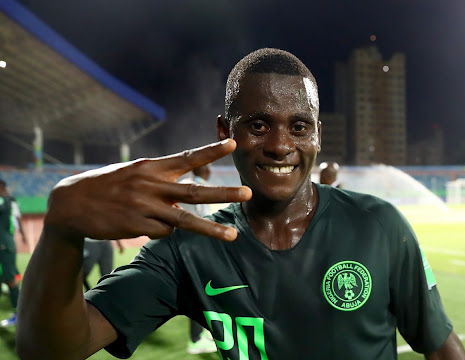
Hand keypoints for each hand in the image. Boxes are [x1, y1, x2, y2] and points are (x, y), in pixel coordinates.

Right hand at [43, 139, 250, 241]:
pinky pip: (163, 232)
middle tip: (247, 192)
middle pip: (194, 192)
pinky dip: (163, 230)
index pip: (187, 158)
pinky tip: (145, 223)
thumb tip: (189, 188)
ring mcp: (144, 208)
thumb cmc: (107, 185)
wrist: (70, 205)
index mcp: (151, 168)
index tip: (233, 144)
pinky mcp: (136, 226)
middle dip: (223, 193)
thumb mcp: (133, 172)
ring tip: (233, 236)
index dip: (211, 151)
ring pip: (184, 220)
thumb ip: (161, 178)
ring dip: (210, 230)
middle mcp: (150, 186)